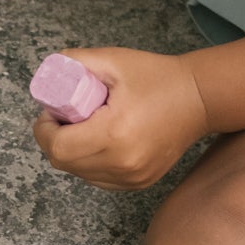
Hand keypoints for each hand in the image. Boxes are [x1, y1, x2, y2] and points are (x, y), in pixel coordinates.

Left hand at [32, 48, 209, 190]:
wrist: (199, 99)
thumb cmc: (157, 77)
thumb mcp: (114, 60)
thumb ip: (76, 61)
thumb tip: (49, 72)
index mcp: (114, 134)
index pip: (58, 147)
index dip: (44, 130)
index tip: (49, 113)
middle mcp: (123, 163)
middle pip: (64, 163)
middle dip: (55, 140)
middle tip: (64, 117)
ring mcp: (132, 178)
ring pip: (80, 174)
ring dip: (72, 153)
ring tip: (84, 128)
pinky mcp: (139, 184)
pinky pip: (98, 179)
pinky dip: (90, 164)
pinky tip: (99, 142)